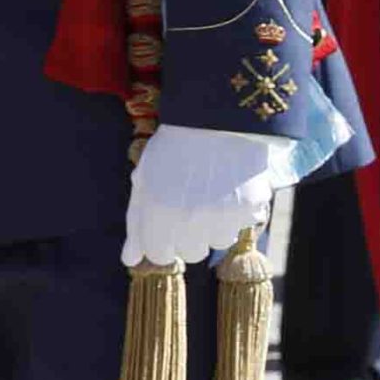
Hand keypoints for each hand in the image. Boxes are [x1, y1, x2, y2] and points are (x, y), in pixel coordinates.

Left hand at [121, 124, 291, 267]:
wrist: (215, 119)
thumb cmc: (173, 149)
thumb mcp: (145, 180)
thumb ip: (136, 223)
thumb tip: (130, 260)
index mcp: (157, 213)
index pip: (160, 254)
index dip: (163, 239)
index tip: (167, 222)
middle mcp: (188, 220)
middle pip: (191, 252)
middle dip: (189, 234)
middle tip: (190, 202)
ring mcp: (222, 217)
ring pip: (219, 241)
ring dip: (216, 224)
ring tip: (212, 190)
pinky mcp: (249, 209)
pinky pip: (243, 223)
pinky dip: (239, 210)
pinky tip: (231, 184)